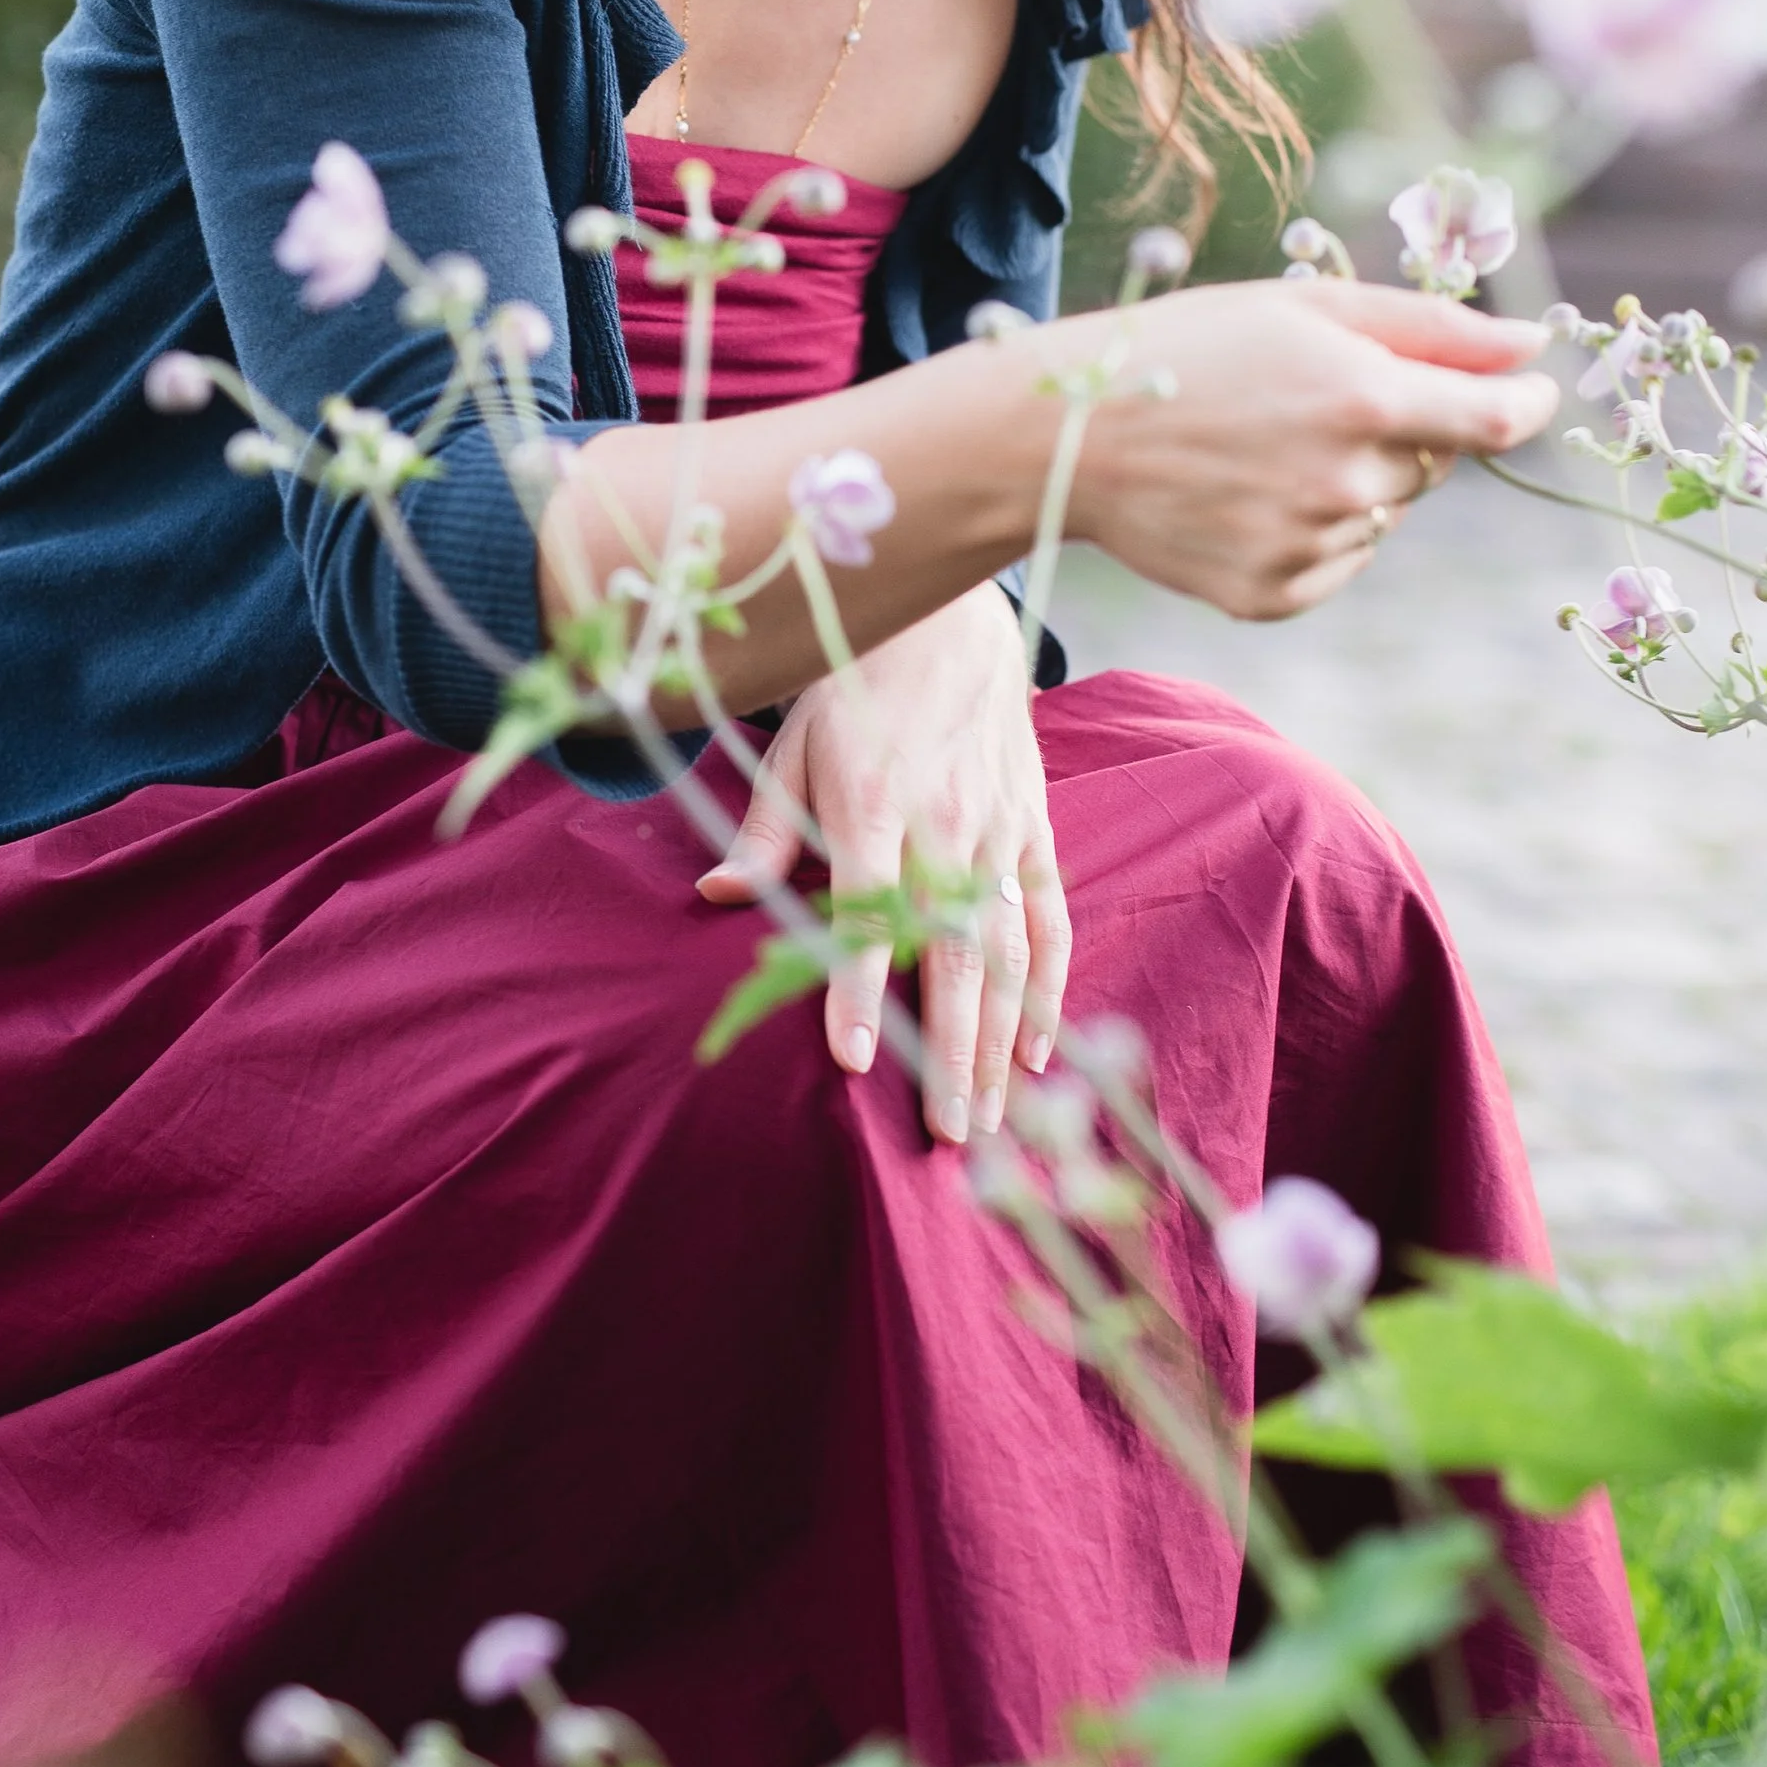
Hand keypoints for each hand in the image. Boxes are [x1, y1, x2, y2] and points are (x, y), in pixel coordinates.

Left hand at [695, 584, 1066, 1144]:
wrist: (947, 626)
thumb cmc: (853, 695)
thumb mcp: (792, 751)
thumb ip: (763, 836)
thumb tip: (715, 901)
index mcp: (870, 810)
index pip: (866, 918)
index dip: (859, 991)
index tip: (854, 1062)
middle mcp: (944, 829)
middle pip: (953, 959)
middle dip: (954, 1053)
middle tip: (949, 1139)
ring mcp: (1000, 834)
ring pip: (1008, 954)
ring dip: (1003, 1043)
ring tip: (994, 1120)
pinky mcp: (1035, 832)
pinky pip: (1050, 921)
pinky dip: (1050, 988)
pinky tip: (1041, 1050)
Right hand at [1063, 274, 1556, 619]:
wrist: (1068, 436)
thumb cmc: (1194, 348)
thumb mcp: (1309, 308)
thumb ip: (1434, 327)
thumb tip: (1534, 348)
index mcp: (1366, 398)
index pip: (1500, 419)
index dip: (1524, 403)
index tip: (1524, 392)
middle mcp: (1347, 482)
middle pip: (1436, 466)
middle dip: (1404, 431)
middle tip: (1317, 402)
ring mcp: (1310, 547)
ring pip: (1385, 515)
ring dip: (1355, 482)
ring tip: (1267, 449)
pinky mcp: (1276, 594)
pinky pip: (1341, 560)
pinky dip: (1316, 531)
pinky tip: (1250, 496)